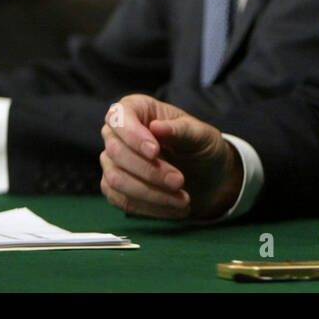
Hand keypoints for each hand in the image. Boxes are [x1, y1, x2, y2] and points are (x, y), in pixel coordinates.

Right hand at [100, 94, 241, 220]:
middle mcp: (117, 133)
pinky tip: (174, 209)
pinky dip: (150, 208)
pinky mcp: (114, 188)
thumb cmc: (201, 147)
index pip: (119, 116)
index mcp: (137, 109)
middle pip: (117, 152)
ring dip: (150, 193)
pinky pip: (122, 201)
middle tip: (180, 181)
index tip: (155, 151)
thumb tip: (157, 127)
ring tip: (183, 200)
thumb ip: (181, 130)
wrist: (205, 176)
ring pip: (116, 179)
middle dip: (150, 170)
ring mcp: (112, 162)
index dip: (133, 135)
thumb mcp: (201, 135)